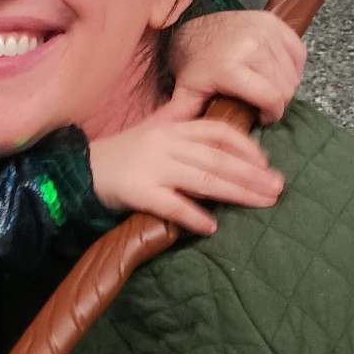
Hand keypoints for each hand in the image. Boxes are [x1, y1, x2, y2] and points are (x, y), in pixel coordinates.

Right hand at [89, 116, 282, 234]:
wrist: (76, 169)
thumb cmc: (118, 155)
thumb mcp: (151, 133)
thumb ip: (182, 132)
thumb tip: (222, 143)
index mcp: (171, 128)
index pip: (217, 132)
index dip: (245, 147)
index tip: (265, 163)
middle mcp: (165, 143)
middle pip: (217, 158)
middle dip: (251, 174)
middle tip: (277, 188)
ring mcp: (151, 167)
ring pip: (203, 178)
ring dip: (236, 192)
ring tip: (261, 202)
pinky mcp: (137, 191)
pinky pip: (170, 205)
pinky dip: (192, 215)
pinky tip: (211, 226)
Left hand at [168, 12, 306, 124]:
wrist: (193, 30)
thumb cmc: (193, 65)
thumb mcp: (187, 92)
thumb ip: (183, 116)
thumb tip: (170, 133)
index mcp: (230, 68)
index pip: (272, 97)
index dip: (273, 114)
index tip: (264, 118)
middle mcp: (250, 47)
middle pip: (285, 87)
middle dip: (277, 101)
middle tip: (263, 103)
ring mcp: (263, 32)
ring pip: (292, 72)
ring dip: (285, 84)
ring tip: (268, 88)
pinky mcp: (273, 22)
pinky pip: (298, 52)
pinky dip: (293, 66)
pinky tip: (278, 72)